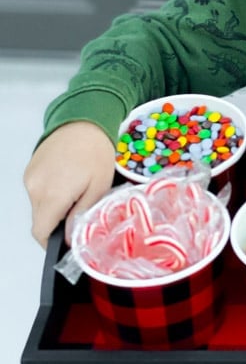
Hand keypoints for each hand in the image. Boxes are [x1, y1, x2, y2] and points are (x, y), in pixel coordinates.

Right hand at [23, 122, 115, 247]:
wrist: (84, 120)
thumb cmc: (96, 151)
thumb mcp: (98, 187)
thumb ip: (81, 215)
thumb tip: (70, 238)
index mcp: (52, 195)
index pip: (41, 233)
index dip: (53, 243)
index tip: (68, 242)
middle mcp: (35, 188)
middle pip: (40, 221)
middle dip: (57, 223)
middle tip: (78, 213)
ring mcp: (30, 178)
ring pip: (38, 207)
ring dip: (54, 207)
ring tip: (76, 191)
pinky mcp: (30, 170)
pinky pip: (37, 191)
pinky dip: (50, 193)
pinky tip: (67, 180)